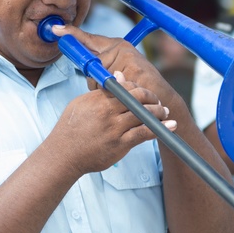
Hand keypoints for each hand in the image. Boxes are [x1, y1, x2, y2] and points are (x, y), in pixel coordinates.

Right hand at [47, 71, 171, 176]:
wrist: (63, 155)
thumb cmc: (70, 129)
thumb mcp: (80, 104)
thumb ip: (100, 92)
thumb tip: (116, 77)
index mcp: (98, 100)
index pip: (125, 87)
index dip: (138, 88)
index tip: (144, 93)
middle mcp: (107, 112)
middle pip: (137, 98)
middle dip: (152, 98)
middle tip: (158, 102)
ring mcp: (114, 128)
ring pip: (144, 114)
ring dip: (159, 113)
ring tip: (165, 113)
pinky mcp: (120, 144)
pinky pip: (144, 133)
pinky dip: (160, 129)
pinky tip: (170, 126)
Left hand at [51, 23, 182, 109]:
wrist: (162, 99)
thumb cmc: (138, 86)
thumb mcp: (119, 73)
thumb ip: (102, 68)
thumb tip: (85, 67)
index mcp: (117, 45)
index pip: (89, 39)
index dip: (72, 34)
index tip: (56, 29)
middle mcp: (121, 47)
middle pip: (90, 67)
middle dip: (96, 82)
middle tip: (116, 86)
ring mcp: (127, 57)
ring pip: (98, 79)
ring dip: (106, 91)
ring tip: (124, 91)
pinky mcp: (133, 68)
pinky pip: (110, 86)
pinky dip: (116, 95)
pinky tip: (128, 95)